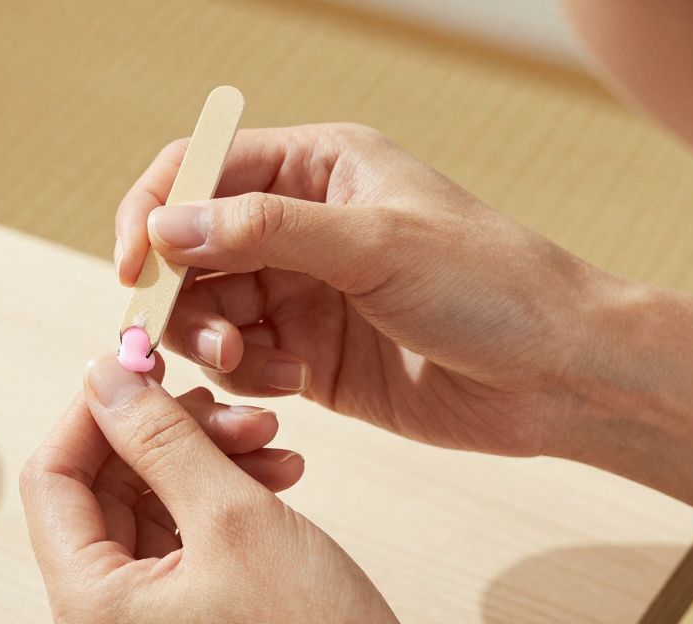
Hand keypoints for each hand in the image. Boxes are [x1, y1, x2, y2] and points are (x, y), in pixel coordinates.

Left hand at [20, 355, 468, 623]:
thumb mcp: (234, 515)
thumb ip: (160, 436)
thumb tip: (105, 376)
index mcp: (89, 612)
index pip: (52, 479)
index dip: (95, 412)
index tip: (142, 366)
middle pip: (101, 495)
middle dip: (167, 437)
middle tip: (230, 406)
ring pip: (147, 516)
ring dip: (202, 465)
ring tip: (270, 439)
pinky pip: (178, 550)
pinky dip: (219, 505)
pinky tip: (274, 475)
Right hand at [116, 124, 608, 456]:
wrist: (557, 375)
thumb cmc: (490, 285)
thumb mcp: (376, 244)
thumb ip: (266, 231)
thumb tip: (166, 226)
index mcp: (315, 168)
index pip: (199, 170)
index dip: (154, 213)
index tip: (135, 268)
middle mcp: (296, 225)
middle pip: (189, 249)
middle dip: (183, 296)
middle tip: (210, 338)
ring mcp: (298, 291)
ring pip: (206, 311)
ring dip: (216, 342)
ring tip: (266, 368)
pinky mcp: (304, 354)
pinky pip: (238, 361)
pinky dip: (247, 376)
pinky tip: (293, 386)